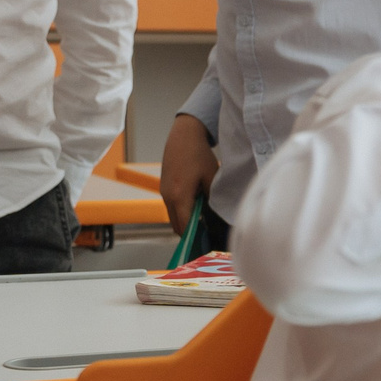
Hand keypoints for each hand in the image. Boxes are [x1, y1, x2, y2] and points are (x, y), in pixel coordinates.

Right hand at [160, 115, 218, 235]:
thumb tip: (216, 219)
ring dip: (185, 223)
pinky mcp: (164, 187)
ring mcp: (163, 192)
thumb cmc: (200, 156)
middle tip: (207, 239)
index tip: (207, 244)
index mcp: (179, 196)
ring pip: (173, 217)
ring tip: (204, 226)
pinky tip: (197, 211)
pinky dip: (182, 213)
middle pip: (176, 226)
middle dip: (190, 234)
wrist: (183, 136)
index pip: (185, 227)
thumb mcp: (211, 179)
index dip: (195, 238)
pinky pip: (171, 207)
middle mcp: (167, 197)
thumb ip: (212, 201)